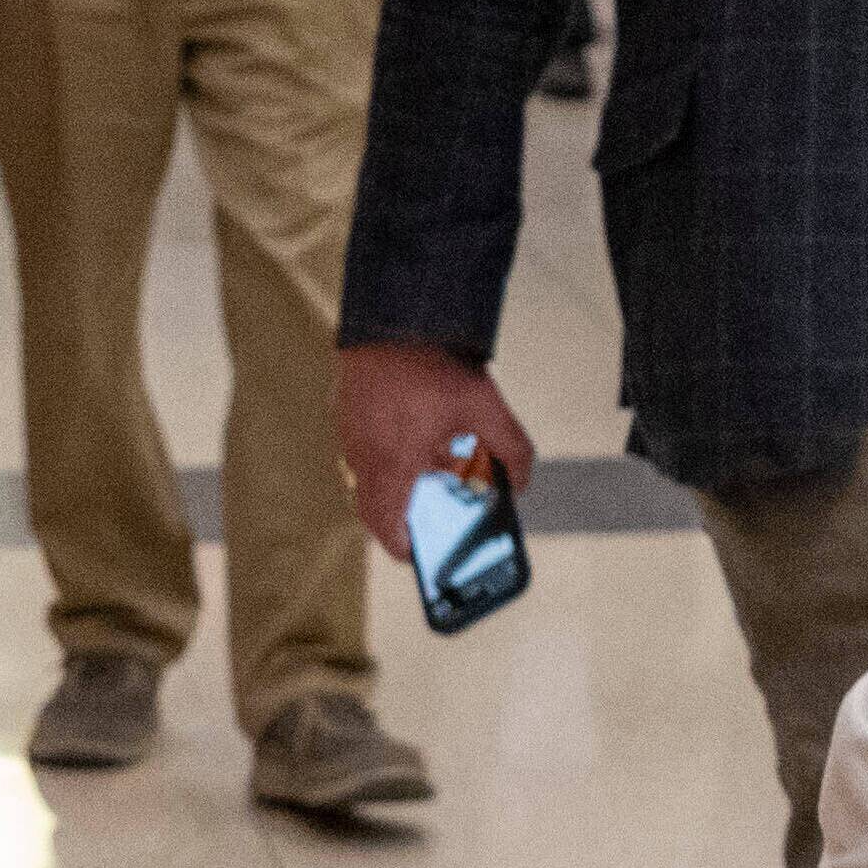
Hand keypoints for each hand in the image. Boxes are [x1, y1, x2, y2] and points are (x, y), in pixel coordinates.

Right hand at [337, 339, 536, 550]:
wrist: (393, 311)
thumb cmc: (432, 361)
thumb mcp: (486, 407)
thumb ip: (511, 450)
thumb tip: (519, 483)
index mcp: (391, 463)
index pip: (385, 527)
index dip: (405, 549)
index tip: (423, 555)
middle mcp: (363, 454)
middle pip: (375, 506)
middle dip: (405, 515)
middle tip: (434, 515)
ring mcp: (350, 432)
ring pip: (372, 475)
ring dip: (401, 480)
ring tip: (440, 464)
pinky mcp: (349, 411)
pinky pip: (367, 447)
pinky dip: (393, 452)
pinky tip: (423, 433)